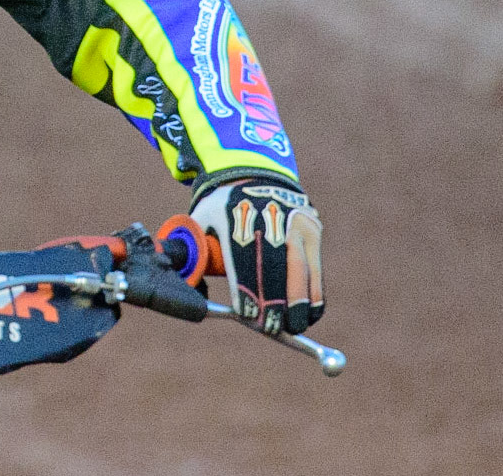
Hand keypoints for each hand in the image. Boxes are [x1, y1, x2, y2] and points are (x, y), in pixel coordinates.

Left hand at [190, 178, 323, 334]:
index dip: (245, 286)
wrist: (255, 175)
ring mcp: (293, 221)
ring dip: (298, 301)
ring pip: (300, 266)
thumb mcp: (201, 218)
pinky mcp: (312, 229)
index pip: (241, 256)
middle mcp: (267, 215)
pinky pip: (315, 266)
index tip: (246, 314)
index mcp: (233, 213)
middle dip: (272, 299)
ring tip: (293, 327)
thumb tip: (187, 285)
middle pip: (273, 263)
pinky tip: (309, 314)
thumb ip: (193, 250)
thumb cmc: (222, 209)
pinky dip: (314, 292)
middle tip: (269, 327)